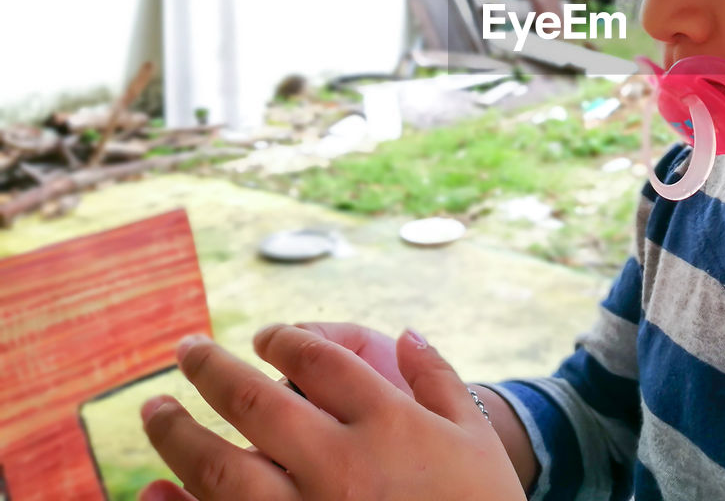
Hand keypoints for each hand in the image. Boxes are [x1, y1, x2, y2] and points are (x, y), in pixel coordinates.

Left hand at [138, 324, 525, 500]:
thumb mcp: (475, 438)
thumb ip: (440, 380)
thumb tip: (408, 335)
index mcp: (387, 424)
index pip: (317, 360)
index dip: (284, 339)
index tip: (266, 336)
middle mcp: (339, 465)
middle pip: (254, 402)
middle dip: (210, 369)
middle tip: (186, 349)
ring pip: (218, 468)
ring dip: (176, 433)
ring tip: (154, 409)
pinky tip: (153, 489)